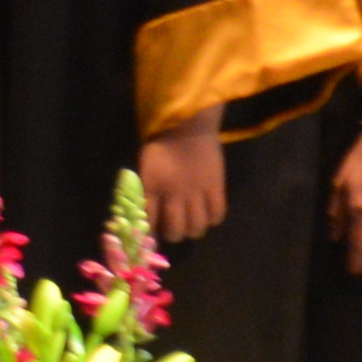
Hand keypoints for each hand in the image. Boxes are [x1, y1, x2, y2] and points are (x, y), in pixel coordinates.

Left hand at [137, 120, 232, 240]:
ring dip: (193, 230)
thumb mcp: (144, 168)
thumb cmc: (160, 145)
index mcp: (151, 187)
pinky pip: (217, 213)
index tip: (151, 236)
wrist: (186, 125)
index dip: (150, 234)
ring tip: (192, 224)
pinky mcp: (215, 186)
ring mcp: (196, 191)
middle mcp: (173, 193)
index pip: (148, 222)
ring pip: (197, 227)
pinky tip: (208, 213)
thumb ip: (145, 191)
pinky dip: (212, 218)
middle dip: (174, 235)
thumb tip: (146, 215)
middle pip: (175, 230)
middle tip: (175, 229)